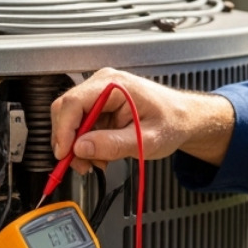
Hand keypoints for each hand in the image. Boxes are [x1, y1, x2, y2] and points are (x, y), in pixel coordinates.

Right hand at [50, 68, 234, 175]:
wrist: (183, 119)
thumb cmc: (171, 122)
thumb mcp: (145, 140)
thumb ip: (113, 144)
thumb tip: (81, 148)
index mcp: (114, 85)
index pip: (74, 102)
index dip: (64, 129)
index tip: (64, 153)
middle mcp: (103, 84)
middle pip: (66, 110)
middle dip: (69, 141)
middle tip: (80, 164)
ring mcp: (99, 94)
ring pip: (71, 120)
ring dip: (78, 146)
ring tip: (97, 162)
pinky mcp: (100, 106)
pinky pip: (82, 125)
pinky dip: (86, 144)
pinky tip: (101, 154)